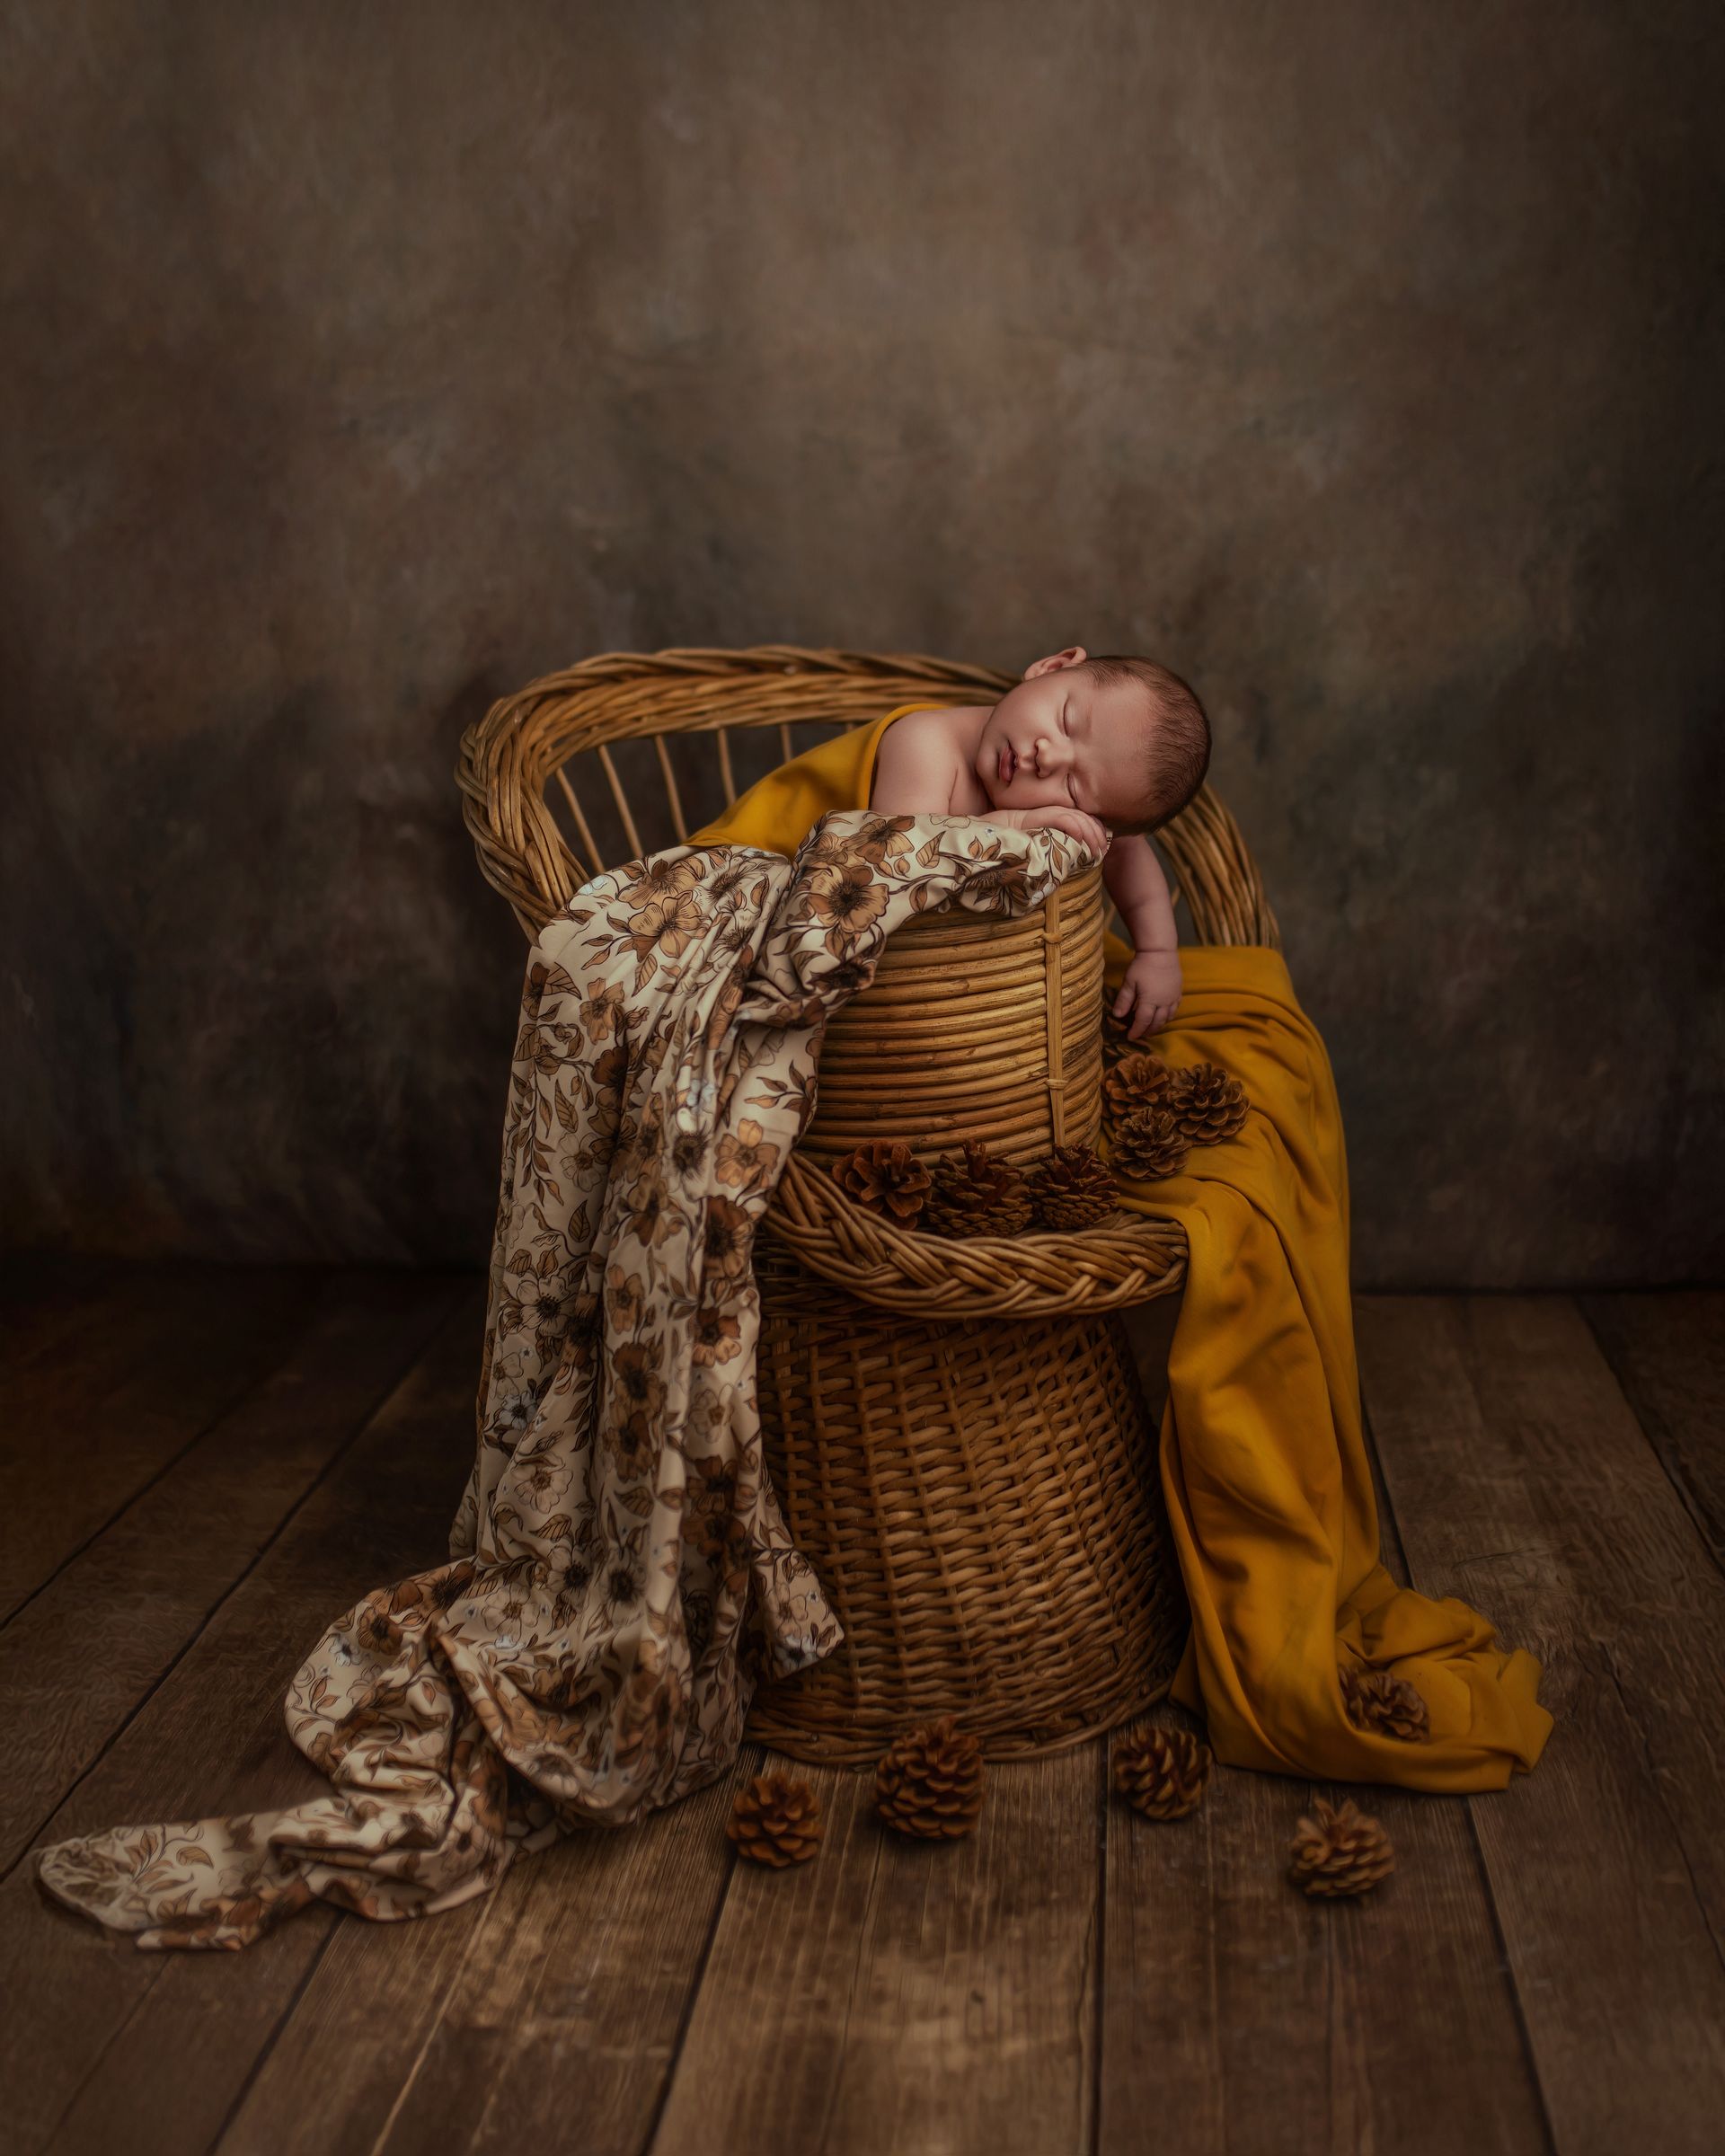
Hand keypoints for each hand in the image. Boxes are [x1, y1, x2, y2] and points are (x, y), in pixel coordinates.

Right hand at [996, 804, 1110, 857]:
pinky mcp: (1041, 815)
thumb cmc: (1017, 842)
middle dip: (1098, 837)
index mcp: (1060, 816)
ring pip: (1080, 819)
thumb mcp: (1044, 845)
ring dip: (1091, 837)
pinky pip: (1065, 820)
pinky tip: (1080, 843)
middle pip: (1088, 820)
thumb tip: (1076, 861)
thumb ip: (1058, 846)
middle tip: (1101, 854)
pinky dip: (1076, 830)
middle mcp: (1058, 811)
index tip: (1101, 851)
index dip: (1097, 834)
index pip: (1087, 821)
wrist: (994, 833)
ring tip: (1095, 853)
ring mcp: (1050, 812)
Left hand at [1113, 947, 1180, 1039]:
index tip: (1130, 1037)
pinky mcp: (1178, 992)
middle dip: (1147, 1031)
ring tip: (1150, 1028)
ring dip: (1158, 1026)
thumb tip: (1116, 1016)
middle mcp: (1164, 1002)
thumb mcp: (1129, 982)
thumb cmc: (1142, 965)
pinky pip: (1175, 1010)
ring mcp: (1173, 998)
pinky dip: (1168, 1017)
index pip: (1143, 1022)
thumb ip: (1124, 1000)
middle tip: (1139, 1035)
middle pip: (1156, 1023)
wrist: (1160, 951)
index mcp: (1150, 1001)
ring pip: (1167, 1018)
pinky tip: (1162, 1017)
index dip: (1136, 1031)